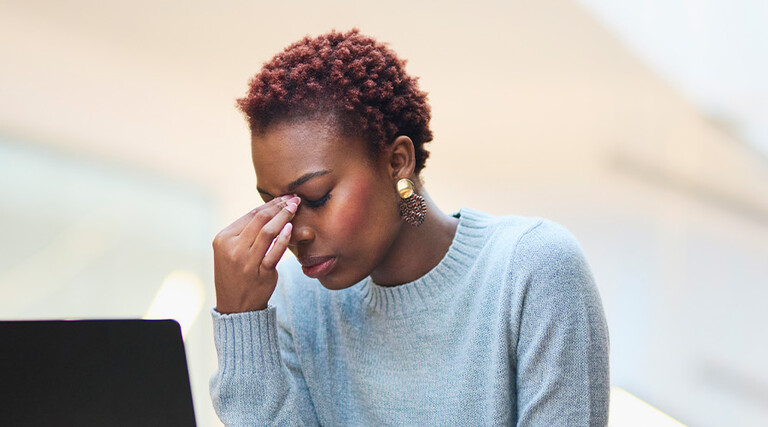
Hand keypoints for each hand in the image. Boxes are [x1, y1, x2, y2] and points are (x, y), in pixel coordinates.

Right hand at [212, 195, 299, 312]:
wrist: (236, 307)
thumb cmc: (236, 275)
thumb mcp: (231, 251)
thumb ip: (245, 232)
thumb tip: (269, 209)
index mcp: (223, 239)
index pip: (250, 215)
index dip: (269, 204)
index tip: (283, 197)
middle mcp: (232, 249)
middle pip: (259, 219)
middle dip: (279, 206)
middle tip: (294, 199)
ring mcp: (246, 262)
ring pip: (268, 232)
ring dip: (284, 216)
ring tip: (295, 208)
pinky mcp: (260, 273)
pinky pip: (275, 252)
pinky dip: (284, 238)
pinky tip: (291, 228)